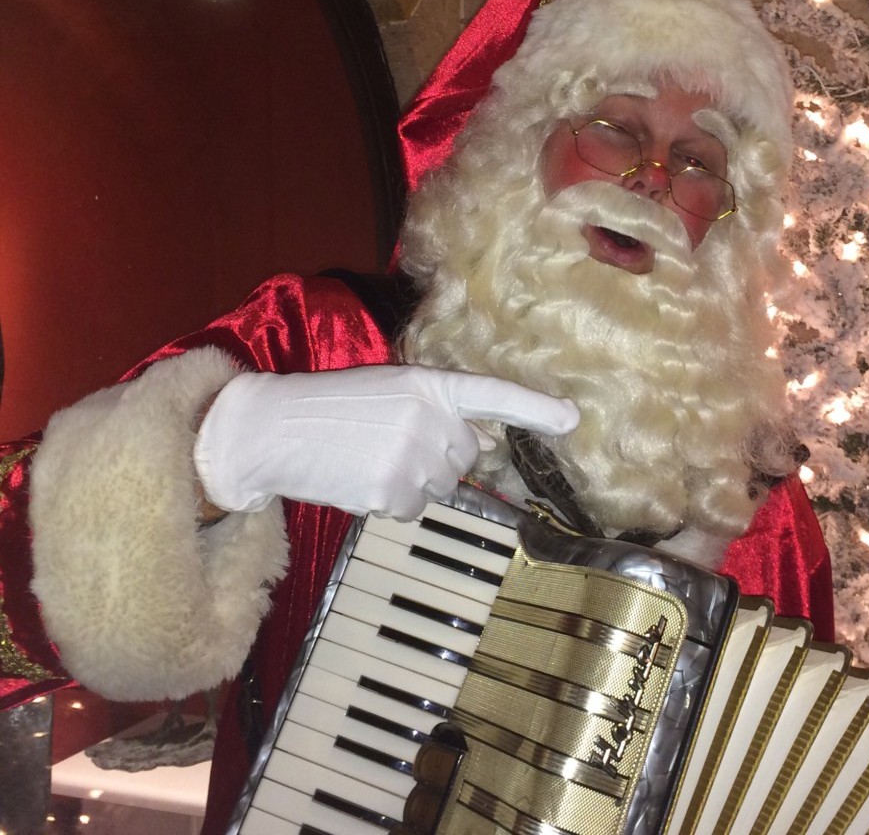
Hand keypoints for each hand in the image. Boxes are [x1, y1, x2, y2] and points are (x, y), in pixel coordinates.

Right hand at [194, 365, 578, 519]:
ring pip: (443, 487)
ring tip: (371, 459)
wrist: (273, 429)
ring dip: (415, 482)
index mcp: (428, 384)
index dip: (535, 408)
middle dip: (439, 457)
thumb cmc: (331, 408)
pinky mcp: (394, 492)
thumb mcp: (391, 391)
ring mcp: (413, 457)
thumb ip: (438, 410)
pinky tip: (362, 480)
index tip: (571, 419)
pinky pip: (415, 509)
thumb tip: (485, 440)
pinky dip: (392, 503)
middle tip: (392, 444)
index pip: (493, 394)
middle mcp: (429, 418)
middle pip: (467, 455)